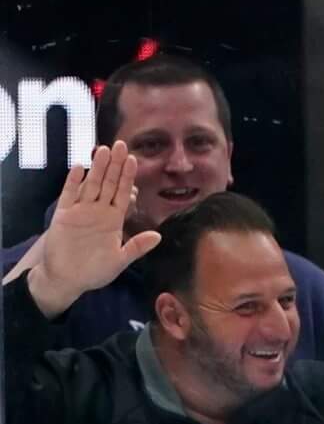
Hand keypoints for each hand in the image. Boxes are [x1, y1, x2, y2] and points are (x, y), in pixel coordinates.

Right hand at [26, 143, 160, 318]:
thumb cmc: (94, 271)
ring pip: (90, 185)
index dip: (128, 177)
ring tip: (104, 150)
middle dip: (115, 165)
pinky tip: (79, 168)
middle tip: (121, 145)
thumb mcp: (120, 260)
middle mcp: (98, 211)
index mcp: (113, 220)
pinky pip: (69, 196)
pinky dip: (73, 183)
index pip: (123, 193)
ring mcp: (80, 211)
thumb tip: (158, 236)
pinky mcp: (63, 215)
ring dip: (97, 168)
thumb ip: (137, 246)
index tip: (134, 160)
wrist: (67, 279)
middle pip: (108, 183)